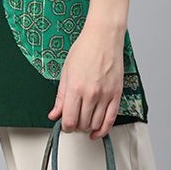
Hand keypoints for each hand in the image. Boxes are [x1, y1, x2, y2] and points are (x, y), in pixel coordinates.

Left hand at [47, 23, 124, 139]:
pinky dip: (103, 129)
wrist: (103, 38)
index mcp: (75, 88)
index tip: (64, 124)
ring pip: (96, 124)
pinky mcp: (117, 94)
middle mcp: (91, 94)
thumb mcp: (65, 72)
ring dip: (88, 127)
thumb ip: (60, 97)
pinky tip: (97, 132)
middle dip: (75, 127)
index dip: (65, 127)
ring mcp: (105, 95)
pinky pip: (111, 119)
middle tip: (73, 121)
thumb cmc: (84, 50)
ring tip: (84, 122)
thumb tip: (54, 114)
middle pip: (82, 124)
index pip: (69, 120)